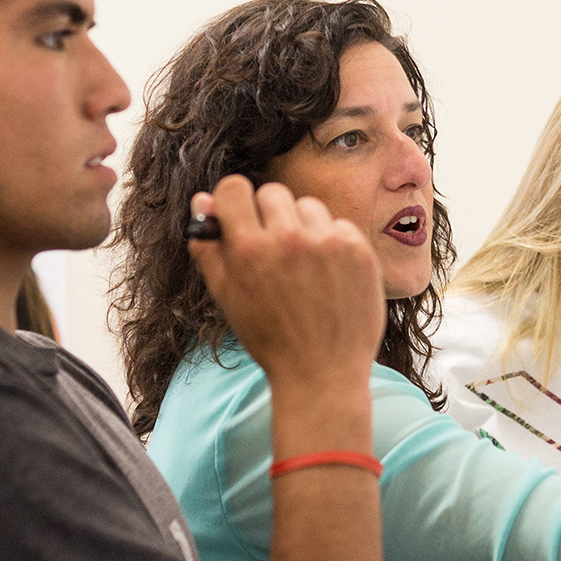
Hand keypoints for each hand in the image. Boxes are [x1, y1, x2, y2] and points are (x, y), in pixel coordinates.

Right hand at [187, 175, 385, 387]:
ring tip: (303, 266)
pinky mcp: (358, 249)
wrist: (323, 373)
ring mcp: (327, 242)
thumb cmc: (269, 337)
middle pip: (272, 192)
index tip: (240, 218)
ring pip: (307, 206)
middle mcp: (288, 239)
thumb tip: (202, 201)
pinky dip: (332, 243)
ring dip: (302, 226)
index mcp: (249, 249)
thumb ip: (209, 247)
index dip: (233, 202)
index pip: (233, 187)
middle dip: (268, 215)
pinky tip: (328, 275)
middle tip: (274, 250)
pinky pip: (338, 224)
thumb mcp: (226, 297)